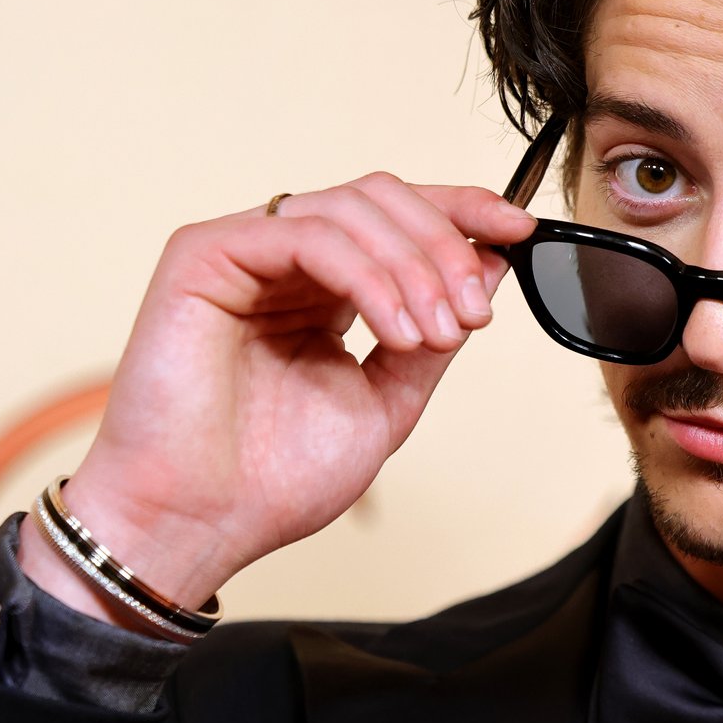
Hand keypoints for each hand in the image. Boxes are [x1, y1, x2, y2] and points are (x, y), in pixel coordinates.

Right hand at [20, 174, 536, 625]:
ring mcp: (243, 250)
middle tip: (471, 315)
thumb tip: (488, 264)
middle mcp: (284, 260)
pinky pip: (307, 233)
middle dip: (445, 248)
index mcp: (324, 288)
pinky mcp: (204, 254)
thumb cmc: (274, 477)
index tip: (520, 232)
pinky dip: (366, 275)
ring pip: (352, 208)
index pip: (399, 216)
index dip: (462, 210)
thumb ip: (435, 333)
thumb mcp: (388, 400)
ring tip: (431, 333)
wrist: (201, 523)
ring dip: (413, 266)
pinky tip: (392, 329)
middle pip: (383, 198)